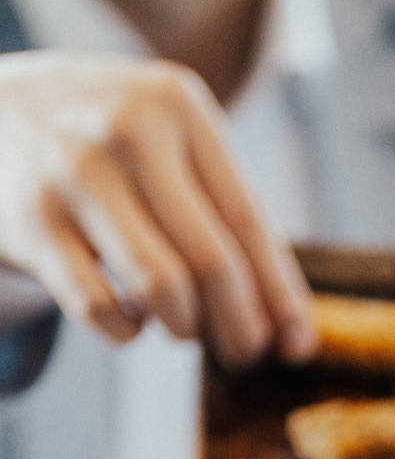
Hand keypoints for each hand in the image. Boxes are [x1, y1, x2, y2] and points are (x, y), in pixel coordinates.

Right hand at [0, 52, 314, 364]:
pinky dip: (128, 332)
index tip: (297, 348)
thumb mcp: (172, 144)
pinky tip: (132, 318)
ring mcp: (73, 174)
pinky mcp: (32, 222)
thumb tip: (294, 334)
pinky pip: (102, 310)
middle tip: (243, 353)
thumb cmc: (113, 146)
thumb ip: (229, 216)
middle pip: (213, 264)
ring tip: (184, 326)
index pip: (249, 222)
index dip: (280, 297)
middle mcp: (126, 131)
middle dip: (240, 328)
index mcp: (176, 105)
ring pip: (162, 291)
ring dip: (185, 329)